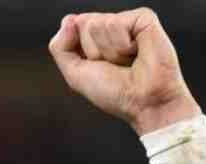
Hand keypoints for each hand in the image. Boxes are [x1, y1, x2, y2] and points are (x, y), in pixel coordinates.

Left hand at [48, 9, 200, 134]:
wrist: (144, 102)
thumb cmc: (115, 93)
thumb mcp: (76, 74)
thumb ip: (60, 47)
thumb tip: (68, 20)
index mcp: (95, 38)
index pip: (72, 26)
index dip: (81, 52)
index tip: (99, 67)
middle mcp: (110, 27)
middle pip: (84, 23)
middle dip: (94, 51)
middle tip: (115, 65)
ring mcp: (128, 21)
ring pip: (98, 24)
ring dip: (110, 52)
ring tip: (127, 61)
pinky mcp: (144, 18)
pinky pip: (117, 22)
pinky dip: (123, 45)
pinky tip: (137, 52)